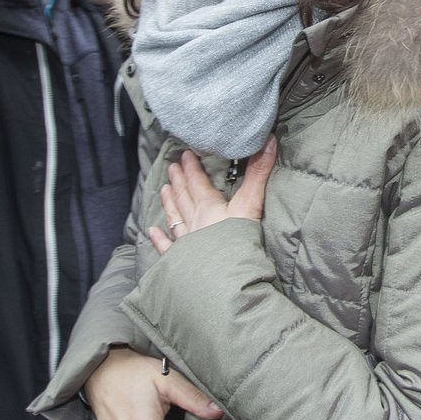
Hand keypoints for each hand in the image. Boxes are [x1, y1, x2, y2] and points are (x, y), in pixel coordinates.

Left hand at [148, 137, 276, 255]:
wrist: (221, 279)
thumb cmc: (237, 241)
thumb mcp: (250, 204)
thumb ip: (259, 174)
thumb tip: (268, 141)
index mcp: (208, 207)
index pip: (197, 182)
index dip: (192, 167)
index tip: (185, 154)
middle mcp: (193, 222)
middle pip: (184, 197)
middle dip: (178, 180)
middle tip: (171, 167)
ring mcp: (184, 242)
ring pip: (174, 217)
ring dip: (169, 202)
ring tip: (163, 189)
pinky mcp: (180, 262)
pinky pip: (167, 247)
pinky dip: (159, 239)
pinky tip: (152, 232)